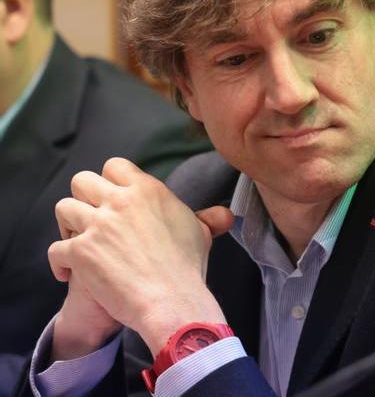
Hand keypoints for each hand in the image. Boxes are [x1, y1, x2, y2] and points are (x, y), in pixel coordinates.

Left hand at [48, 158, 231, 353]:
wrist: (172, 301)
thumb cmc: (188, 269)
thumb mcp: (200, 235)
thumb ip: (206, 218)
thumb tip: (225, 215)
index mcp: (148, 190)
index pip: (115, 166)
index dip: (110, 182)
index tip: (114, 201)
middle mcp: (120, 201)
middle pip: (82, 181)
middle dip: (83, 199)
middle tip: (91, 220)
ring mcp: (98, 225)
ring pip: (63, 209)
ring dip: (67, 227)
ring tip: (78, 243)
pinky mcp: (81, 251)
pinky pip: (56, 249)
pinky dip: (60, 263)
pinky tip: (69, 273)